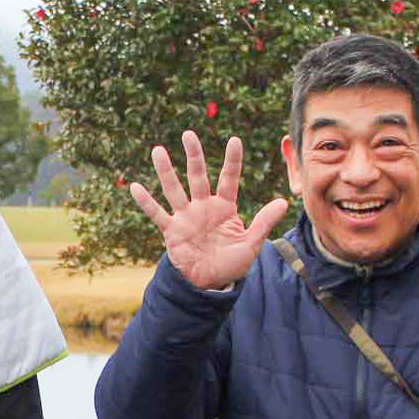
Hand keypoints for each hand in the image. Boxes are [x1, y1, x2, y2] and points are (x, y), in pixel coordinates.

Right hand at [128, 130, 288, 289]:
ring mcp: (186, 217)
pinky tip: (134, 187)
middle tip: (189, 134)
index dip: (232, 161)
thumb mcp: (251, 244)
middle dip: (194, 156)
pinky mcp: (171, 231)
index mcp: (224, 208)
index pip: (229, 179)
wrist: (209, 284)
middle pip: (198, 176)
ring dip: (166, 171)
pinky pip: (157, 214)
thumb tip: (284, 201)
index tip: (235, 140)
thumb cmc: (231, 264)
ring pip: (174, 189)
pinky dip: (146, 202)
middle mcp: (203, 207)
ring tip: (158, 150)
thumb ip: (263, 222)